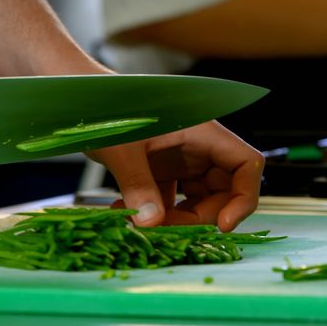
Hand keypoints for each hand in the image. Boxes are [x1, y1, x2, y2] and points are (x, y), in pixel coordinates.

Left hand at [86, 121, 264, 231]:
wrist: (79, 98)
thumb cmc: (104, 106)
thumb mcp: (121, 147)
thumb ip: (137, 183)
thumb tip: (150, 223)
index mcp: (203, 131)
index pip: (247, 164)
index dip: (244, 197)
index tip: (224, 224)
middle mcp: (199, 146)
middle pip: (224, 191)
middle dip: (200, 216)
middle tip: (164, 228)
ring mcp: (181, 159)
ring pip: (199, 200)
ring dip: (177, 219)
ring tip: (140, 221)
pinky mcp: (162, 170)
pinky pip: (173, 200)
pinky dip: (156, 213)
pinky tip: (126, 213)